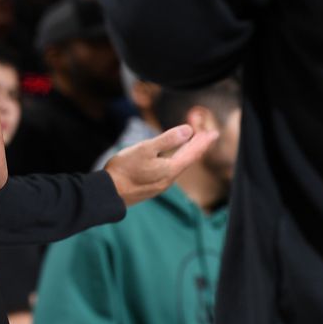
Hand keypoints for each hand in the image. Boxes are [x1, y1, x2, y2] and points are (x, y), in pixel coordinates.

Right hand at [104, 124, 218, 206]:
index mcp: (170, 169)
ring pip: (178, 166)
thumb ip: (167, 140)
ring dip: (187, 154)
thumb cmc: (125, 169)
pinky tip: (170, 161)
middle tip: (207, 137)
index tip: (213, 133)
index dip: (203, 142)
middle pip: (187, 160)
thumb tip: (188, 130)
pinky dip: (175, 161)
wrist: (109, 193)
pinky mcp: (150, 187)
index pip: (192, 153)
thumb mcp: (145, 149)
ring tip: (191, 146)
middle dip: (197, 147)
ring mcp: (159, 184)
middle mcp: (168, 179)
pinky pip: (169, 171)